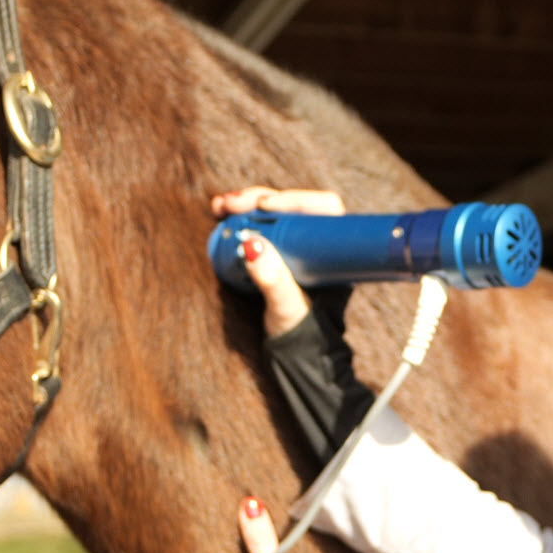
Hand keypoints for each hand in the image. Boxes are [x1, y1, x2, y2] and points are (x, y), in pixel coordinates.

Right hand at [211, 184, 343, 336]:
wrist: (296, 354)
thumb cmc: (302, 332)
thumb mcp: (287, 306)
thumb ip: (273, 280)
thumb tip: (251, 246)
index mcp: (333, 251)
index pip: (322, 208)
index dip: (293, 199)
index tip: (265, 205)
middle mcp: (316, 243)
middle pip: (292, 206)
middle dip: (259, 199)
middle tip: (232, 204)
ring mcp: (295, 246)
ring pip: (274, 213)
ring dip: (245, 204)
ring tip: (220, 207)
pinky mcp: (277, 252)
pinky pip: (260, 225)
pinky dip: (239, 217)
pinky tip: (220, 213)